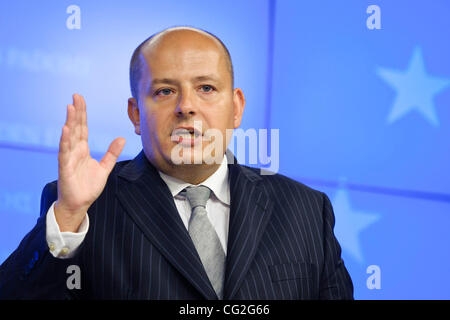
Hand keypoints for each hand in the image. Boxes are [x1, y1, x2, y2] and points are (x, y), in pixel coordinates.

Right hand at [54, 94, 125, 231]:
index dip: (82, 113)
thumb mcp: (104, 167)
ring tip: (70, 107)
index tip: (80, 99)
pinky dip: (65, 141)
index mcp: (82, 149)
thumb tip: (121, 138)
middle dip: (76, 112)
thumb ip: (112, 153)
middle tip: (76, 96)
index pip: (83, 127)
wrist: (79, 203)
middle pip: (76, 127)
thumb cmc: (88, 186)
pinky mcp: (65, 167)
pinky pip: (65, 152)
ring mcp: (68, 158)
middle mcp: (74, 150)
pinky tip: (66, 129)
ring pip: (69, 136)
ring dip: (70, 122)